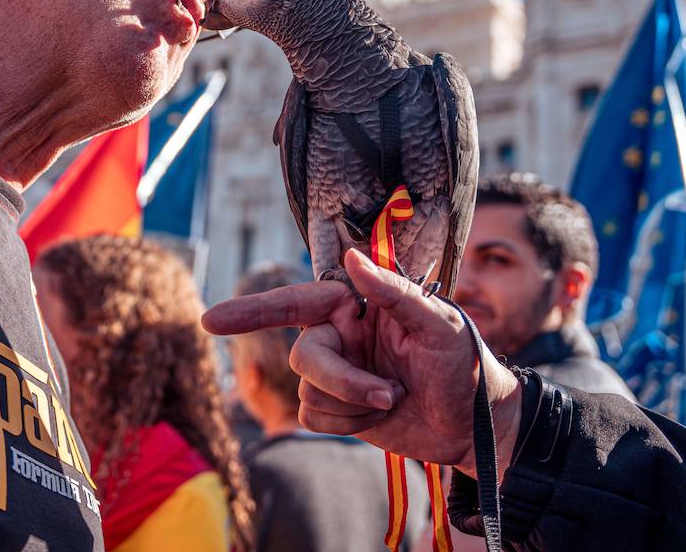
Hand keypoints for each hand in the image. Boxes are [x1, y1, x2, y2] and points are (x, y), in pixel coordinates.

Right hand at [203, 249, 521, 480]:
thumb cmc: (462, 362)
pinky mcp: (338, 409)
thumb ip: (394, 292)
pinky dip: (348, 422)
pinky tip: (378, 415)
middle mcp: (339, 335)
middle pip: (303, 356)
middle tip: (390, 392)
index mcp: (355, 304)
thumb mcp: (440, 322)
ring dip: (354, 403)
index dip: (251, 311)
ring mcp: (336, 373)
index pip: (295, 301)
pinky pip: (314, 417)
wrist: (473, 425)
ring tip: (395, 398)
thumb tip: (352, 261)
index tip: (212, 321)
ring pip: (309, 392)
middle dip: (343, 380)